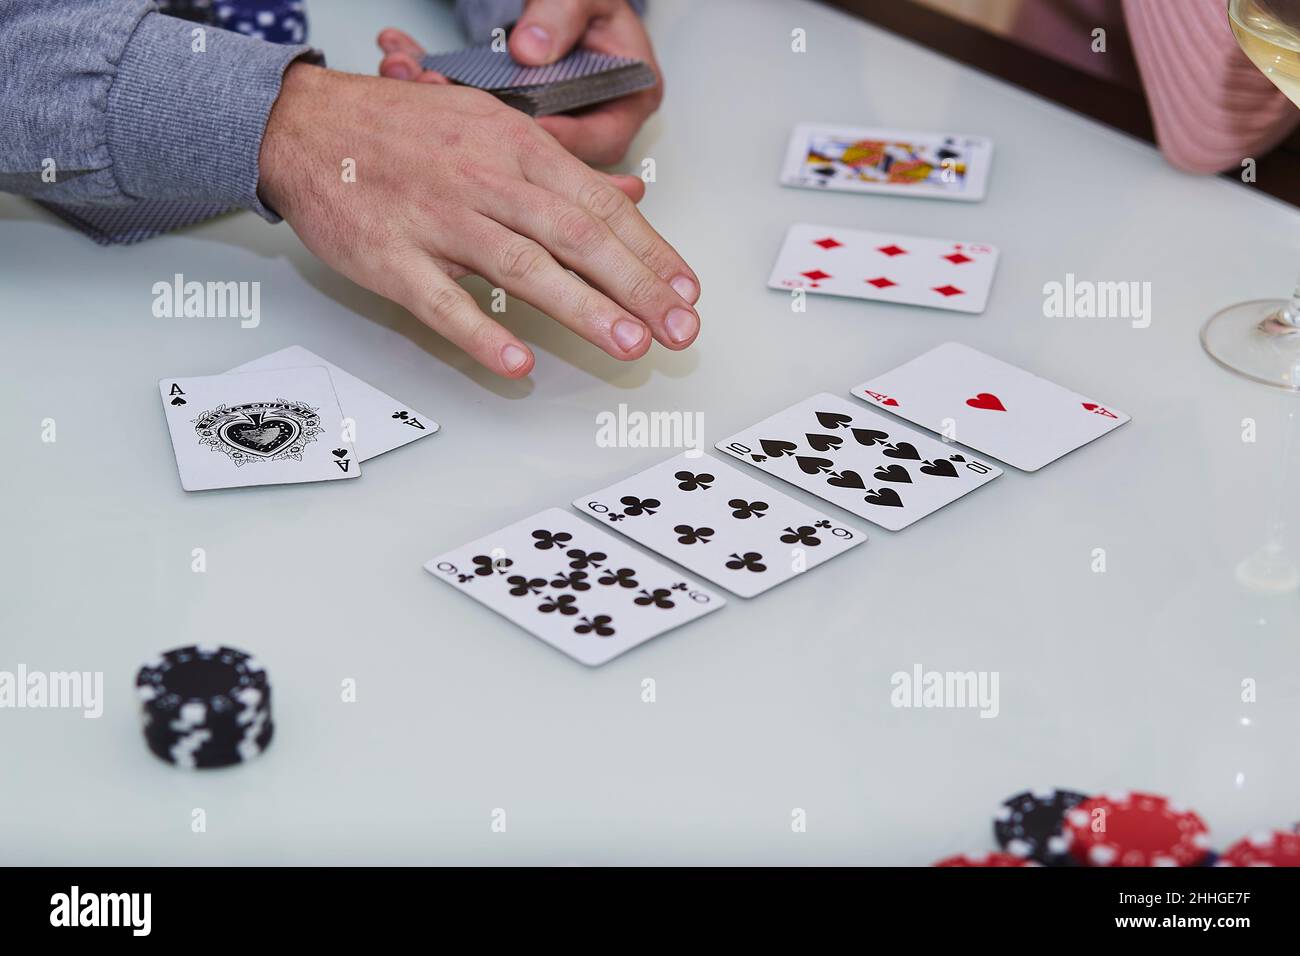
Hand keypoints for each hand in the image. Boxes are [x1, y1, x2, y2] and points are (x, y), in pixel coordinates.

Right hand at [258, 63, 698, 377]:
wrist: (304, 124)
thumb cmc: (402, 131)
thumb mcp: (492, 129)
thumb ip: (562, 172)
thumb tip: (631, 200)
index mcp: (515, 146)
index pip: (599, 204)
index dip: (650, 251)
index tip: (687, 292)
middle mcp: (484, 178)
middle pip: (575, 235)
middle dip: (636, 285)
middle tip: (679, 329)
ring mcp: (436, 218)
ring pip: (520, 265)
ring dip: (580, 307)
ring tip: (626, 344)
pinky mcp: (390, 257)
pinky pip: (440, 300)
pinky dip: (480, 332)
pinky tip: (517, 364)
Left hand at [377, 0, 662, 164]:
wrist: (565, 3)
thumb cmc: (588, 4)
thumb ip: (562, 16)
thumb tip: (532, 49)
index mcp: (622, 105)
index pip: (594, 142)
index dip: (548, 136)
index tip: (503, 123)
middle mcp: (582, 124)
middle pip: (535, 150)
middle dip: (479, 125)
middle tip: (433, 87)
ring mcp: (543, 122)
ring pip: (496, 136)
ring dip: (447, 104)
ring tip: (409, 69)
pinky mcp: (510, 114)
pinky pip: (475, 113)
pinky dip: (438, 84)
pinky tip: (405, 58)